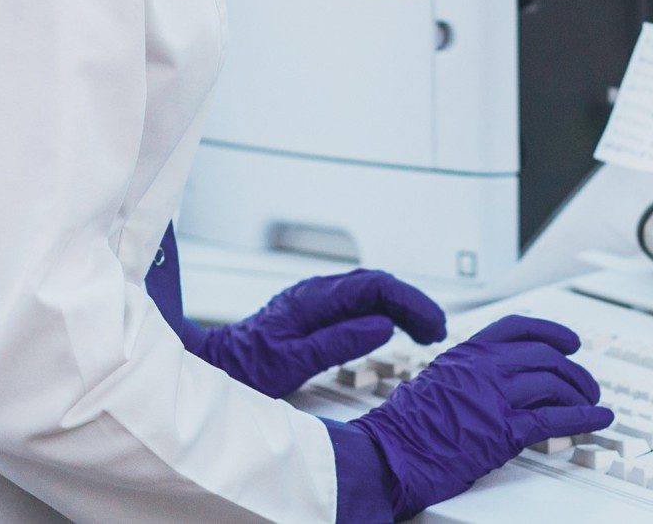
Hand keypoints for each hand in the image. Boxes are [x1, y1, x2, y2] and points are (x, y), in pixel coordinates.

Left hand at [198, 269, 446, 398]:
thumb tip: (384, 326)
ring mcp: (316, 301)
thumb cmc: (246, 366)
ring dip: (401, 309)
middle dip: (413, 304)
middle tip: (438, 331)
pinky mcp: (313, 313)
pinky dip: (384, 313)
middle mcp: (318, 293)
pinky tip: (394, 329)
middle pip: (378, 285)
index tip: (433, 324)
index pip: (376, 286)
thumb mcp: (294, 361)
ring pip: (370, 293)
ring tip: (425, 332)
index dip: (411, 302)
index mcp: (316, 298)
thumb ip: (339, 341)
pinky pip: (358, 304)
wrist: (214, 365)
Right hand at [351, 315, 612, 518]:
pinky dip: (583, 418)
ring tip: (591, 405)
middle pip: (545, 356)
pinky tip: (598, 420)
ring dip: (580, 394)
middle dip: (573, 371)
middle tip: (586, 385)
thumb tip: (501, 384)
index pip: (518, 328)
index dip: (551, 332)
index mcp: (467, 353)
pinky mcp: (502, 431)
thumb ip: (469, 376)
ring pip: (553, 383)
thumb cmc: (405, 428)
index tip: (570, 341)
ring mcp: (494, 397)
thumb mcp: (436, 382)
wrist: (388, 454)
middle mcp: (483, 367)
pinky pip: (554, 419)